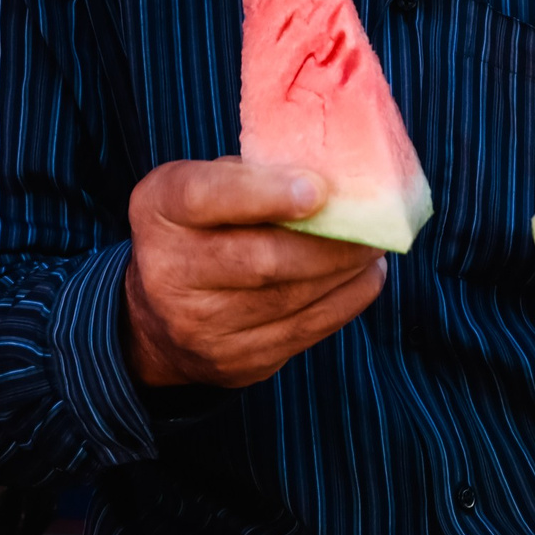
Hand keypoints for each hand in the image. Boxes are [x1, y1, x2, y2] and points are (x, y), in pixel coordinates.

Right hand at [123, 158, 387, 388]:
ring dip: (344, 271)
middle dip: (327, 243)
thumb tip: (335, 173)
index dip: (262, 194)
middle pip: (259, 260)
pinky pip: (302, 331)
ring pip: (289, 299)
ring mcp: (200, 326)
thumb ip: (255, 174)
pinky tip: (365, 277)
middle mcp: (169, 271)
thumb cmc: (198, 229)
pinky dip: (345, 301)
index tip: (319, 190)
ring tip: (374, 245)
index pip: (206, 197)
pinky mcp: (236, 362)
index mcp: (160, 209)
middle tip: (374, 221)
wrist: (159, 316)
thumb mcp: (203, 185)